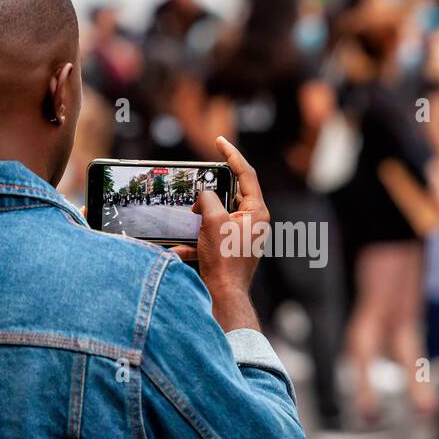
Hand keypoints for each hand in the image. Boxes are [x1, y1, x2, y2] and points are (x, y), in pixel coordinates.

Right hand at [171, 137, 266, 330]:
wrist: (224, 297)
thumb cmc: (224, 260)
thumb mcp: (213, 221)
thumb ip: (208, 199)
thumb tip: (204, 197)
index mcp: (256, 211)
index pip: (245, 174)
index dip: (231, 155)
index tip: (219, 141)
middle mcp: (253, 222)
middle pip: (230, 196)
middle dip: (208, 196)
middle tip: (197, 194)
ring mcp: (243, 236)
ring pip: (216, 217)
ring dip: (199, 220)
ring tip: (189, 223)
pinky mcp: (231, 250)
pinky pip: (211, 238)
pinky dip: (196, 241)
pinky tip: (182, 249)